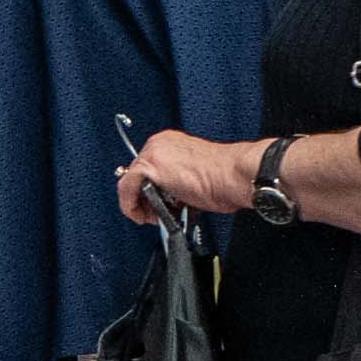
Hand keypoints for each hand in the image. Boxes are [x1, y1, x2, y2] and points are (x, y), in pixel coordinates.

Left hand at [120, 130, 262, 227]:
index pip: (146, 170)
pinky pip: (126, 188)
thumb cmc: (223, 180)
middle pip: (136, 176)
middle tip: (156, 215)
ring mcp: (153, 153)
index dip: (148, 193)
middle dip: (143, 200)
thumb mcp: (193, 179)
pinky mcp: (149, 166)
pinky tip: (143, 216)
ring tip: (155, 217)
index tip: (157, 207)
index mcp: (170, 144)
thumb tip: (164, 198)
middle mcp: (159, 144)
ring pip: (129, 182)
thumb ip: (174, 183)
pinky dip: (130, 206)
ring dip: (139, 205)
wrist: (233, 176)